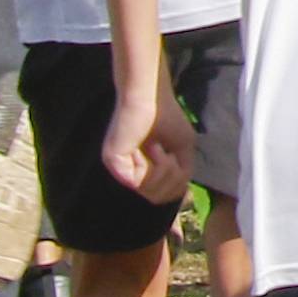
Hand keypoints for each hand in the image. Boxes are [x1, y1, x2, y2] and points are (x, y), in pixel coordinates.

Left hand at [111, 77, 194, 203]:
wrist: (150, 98)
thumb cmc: (167, 117)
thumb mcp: (183, 149)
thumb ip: (181, 173)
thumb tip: (179, 193)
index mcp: (142, 172)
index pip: (163, 197)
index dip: (178, 184)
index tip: (177, 159)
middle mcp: (129, 174)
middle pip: (159, 198)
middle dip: (173, 176)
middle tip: (169, 153)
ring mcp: (120, 170)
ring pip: (150, 192)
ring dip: (164, 168)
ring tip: (158, 146)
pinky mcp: (114, 163)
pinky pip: (139, 182)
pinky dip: (153, 165)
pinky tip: (151, 147)